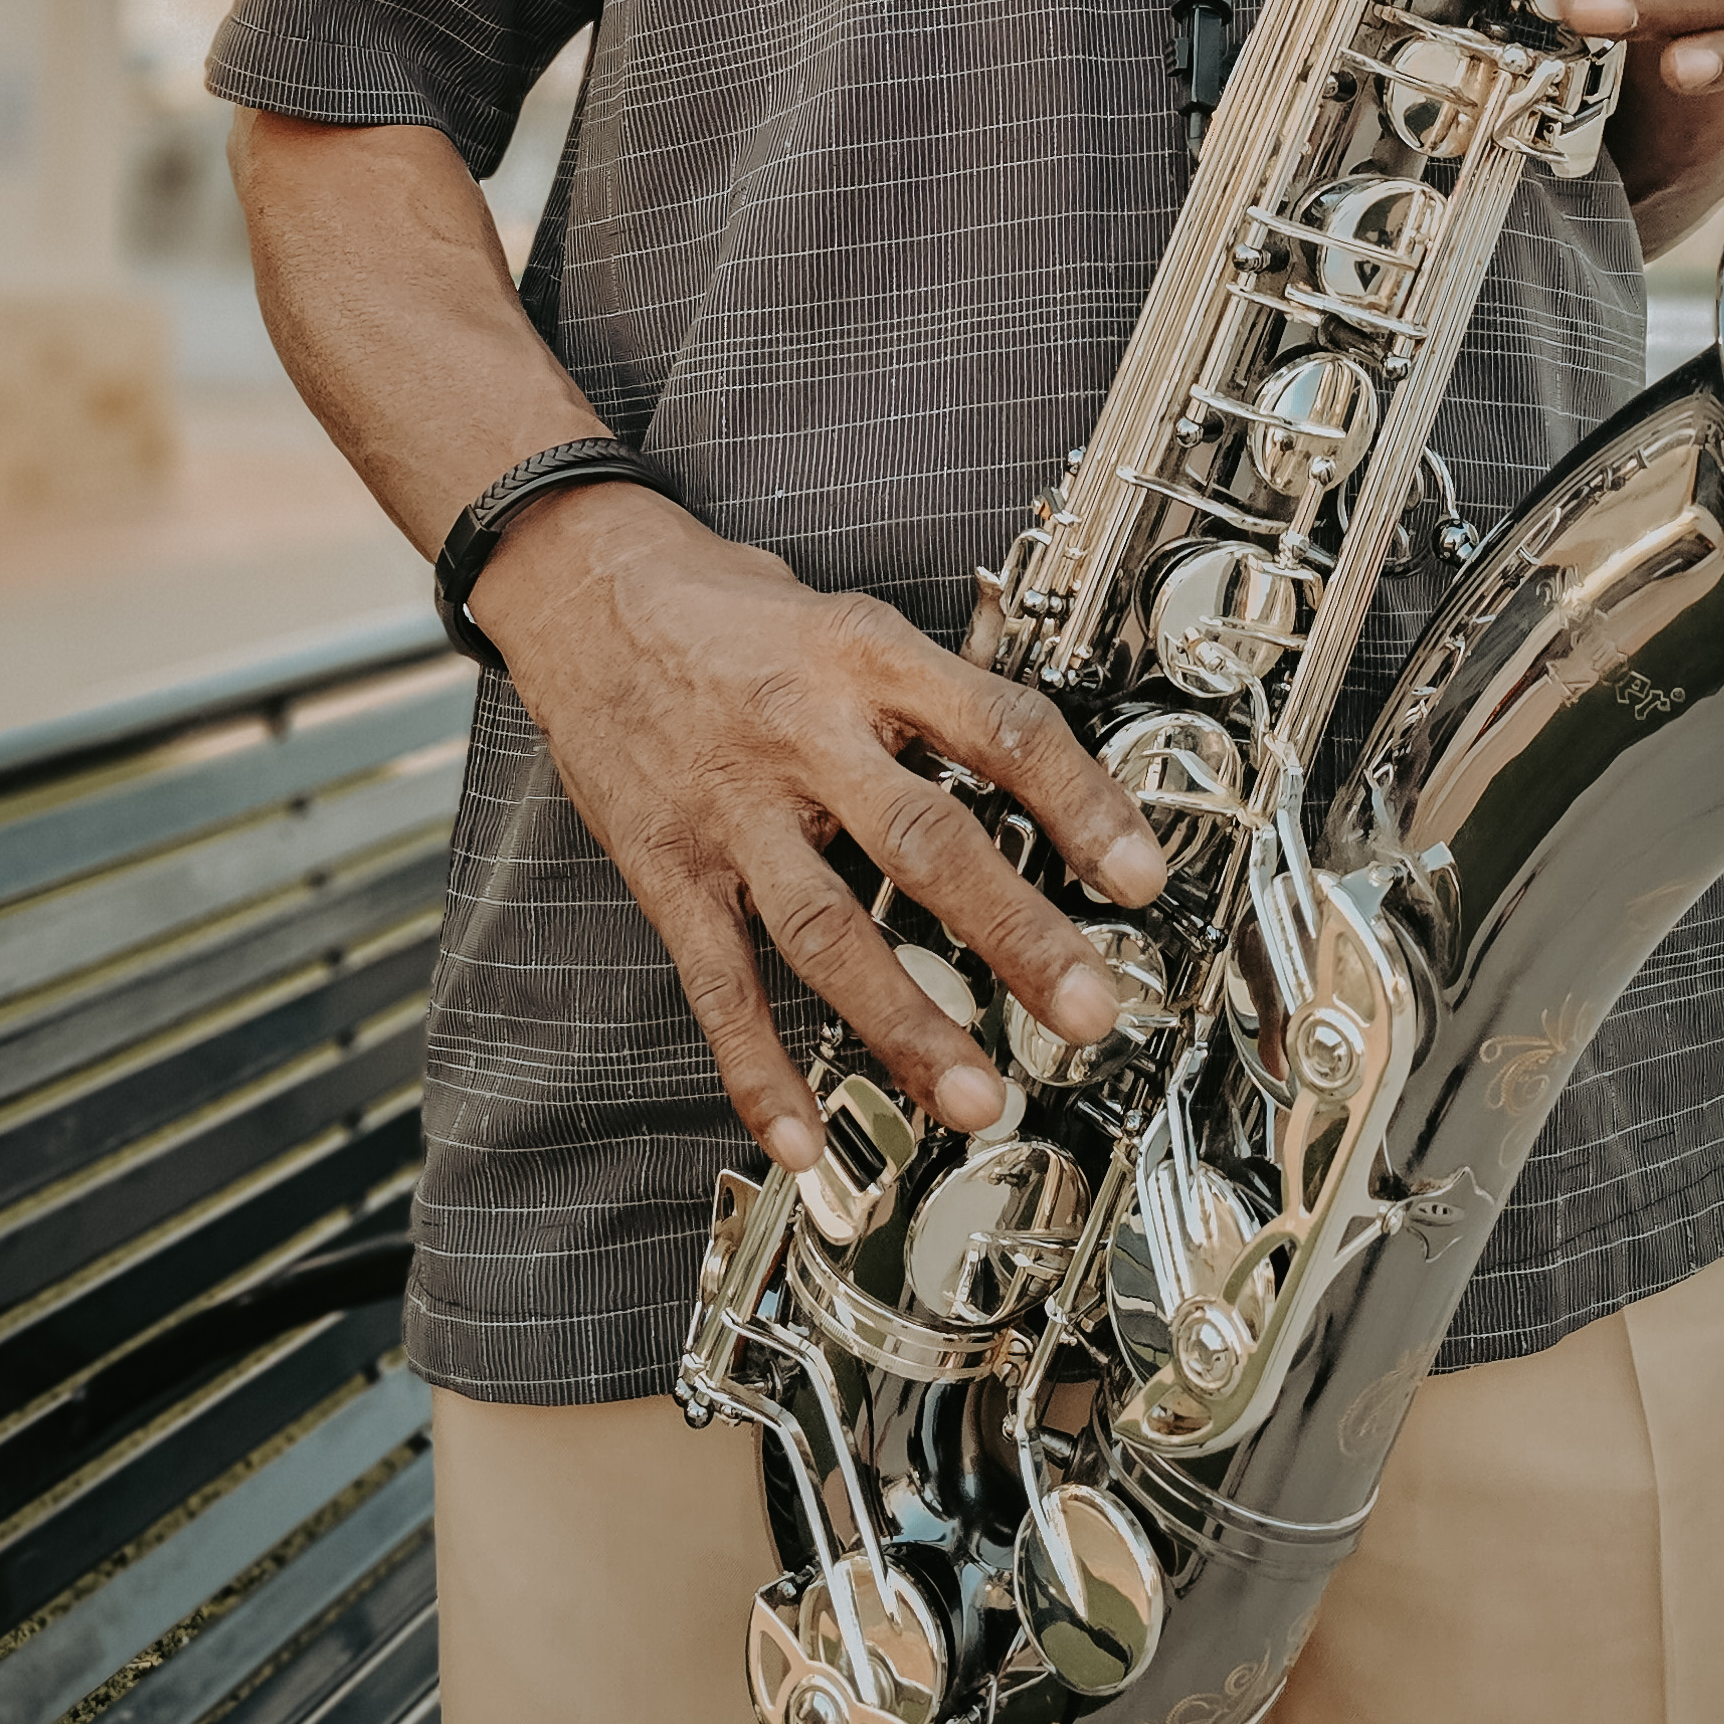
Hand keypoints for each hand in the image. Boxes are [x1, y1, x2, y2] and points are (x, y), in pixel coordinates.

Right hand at [471, 486, 1167, 1175]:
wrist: (582, 587)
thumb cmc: (729, 608)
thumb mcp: (847, 616)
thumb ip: (934, 691)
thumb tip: (1040, 770)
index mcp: (866, 658)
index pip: (998, 727)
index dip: (1081, 801)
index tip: (1141, 875)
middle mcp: (804, 733)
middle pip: (924, 841)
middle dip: (1015, 934)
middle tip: (1089, 1008)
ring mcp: (731, 808)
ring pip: (826, 929)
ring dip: (906, 1021)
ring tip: (976, 1096)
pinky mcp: (667, 866)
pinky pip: (718, 981)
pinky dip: (758, 1067)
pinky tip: (801, 1136)